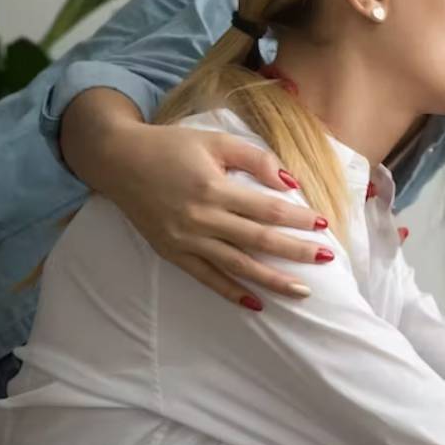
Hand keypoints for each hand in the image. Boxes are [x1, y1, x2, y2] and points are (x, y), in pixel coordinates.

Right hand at [101, 121, 332, 307]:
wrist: (117, 160)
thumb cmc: (171, 146)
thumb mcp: (216, 141)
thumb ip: (255, 159)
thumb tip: (290, 183)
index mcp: (214, 187)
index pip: (267, 209)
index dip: (298, 217)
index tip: (323, 224)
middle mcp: (201, 218)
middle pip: (259, 240)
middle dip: (296, 251)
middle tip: (327, 259)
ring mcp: (185, 240)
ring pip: (237, 265)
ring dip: (272, 280)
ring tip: (302, 291)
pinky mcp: (172, 253)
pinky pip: (206, 278)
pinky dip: (231, 292)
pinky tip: (256, 304)